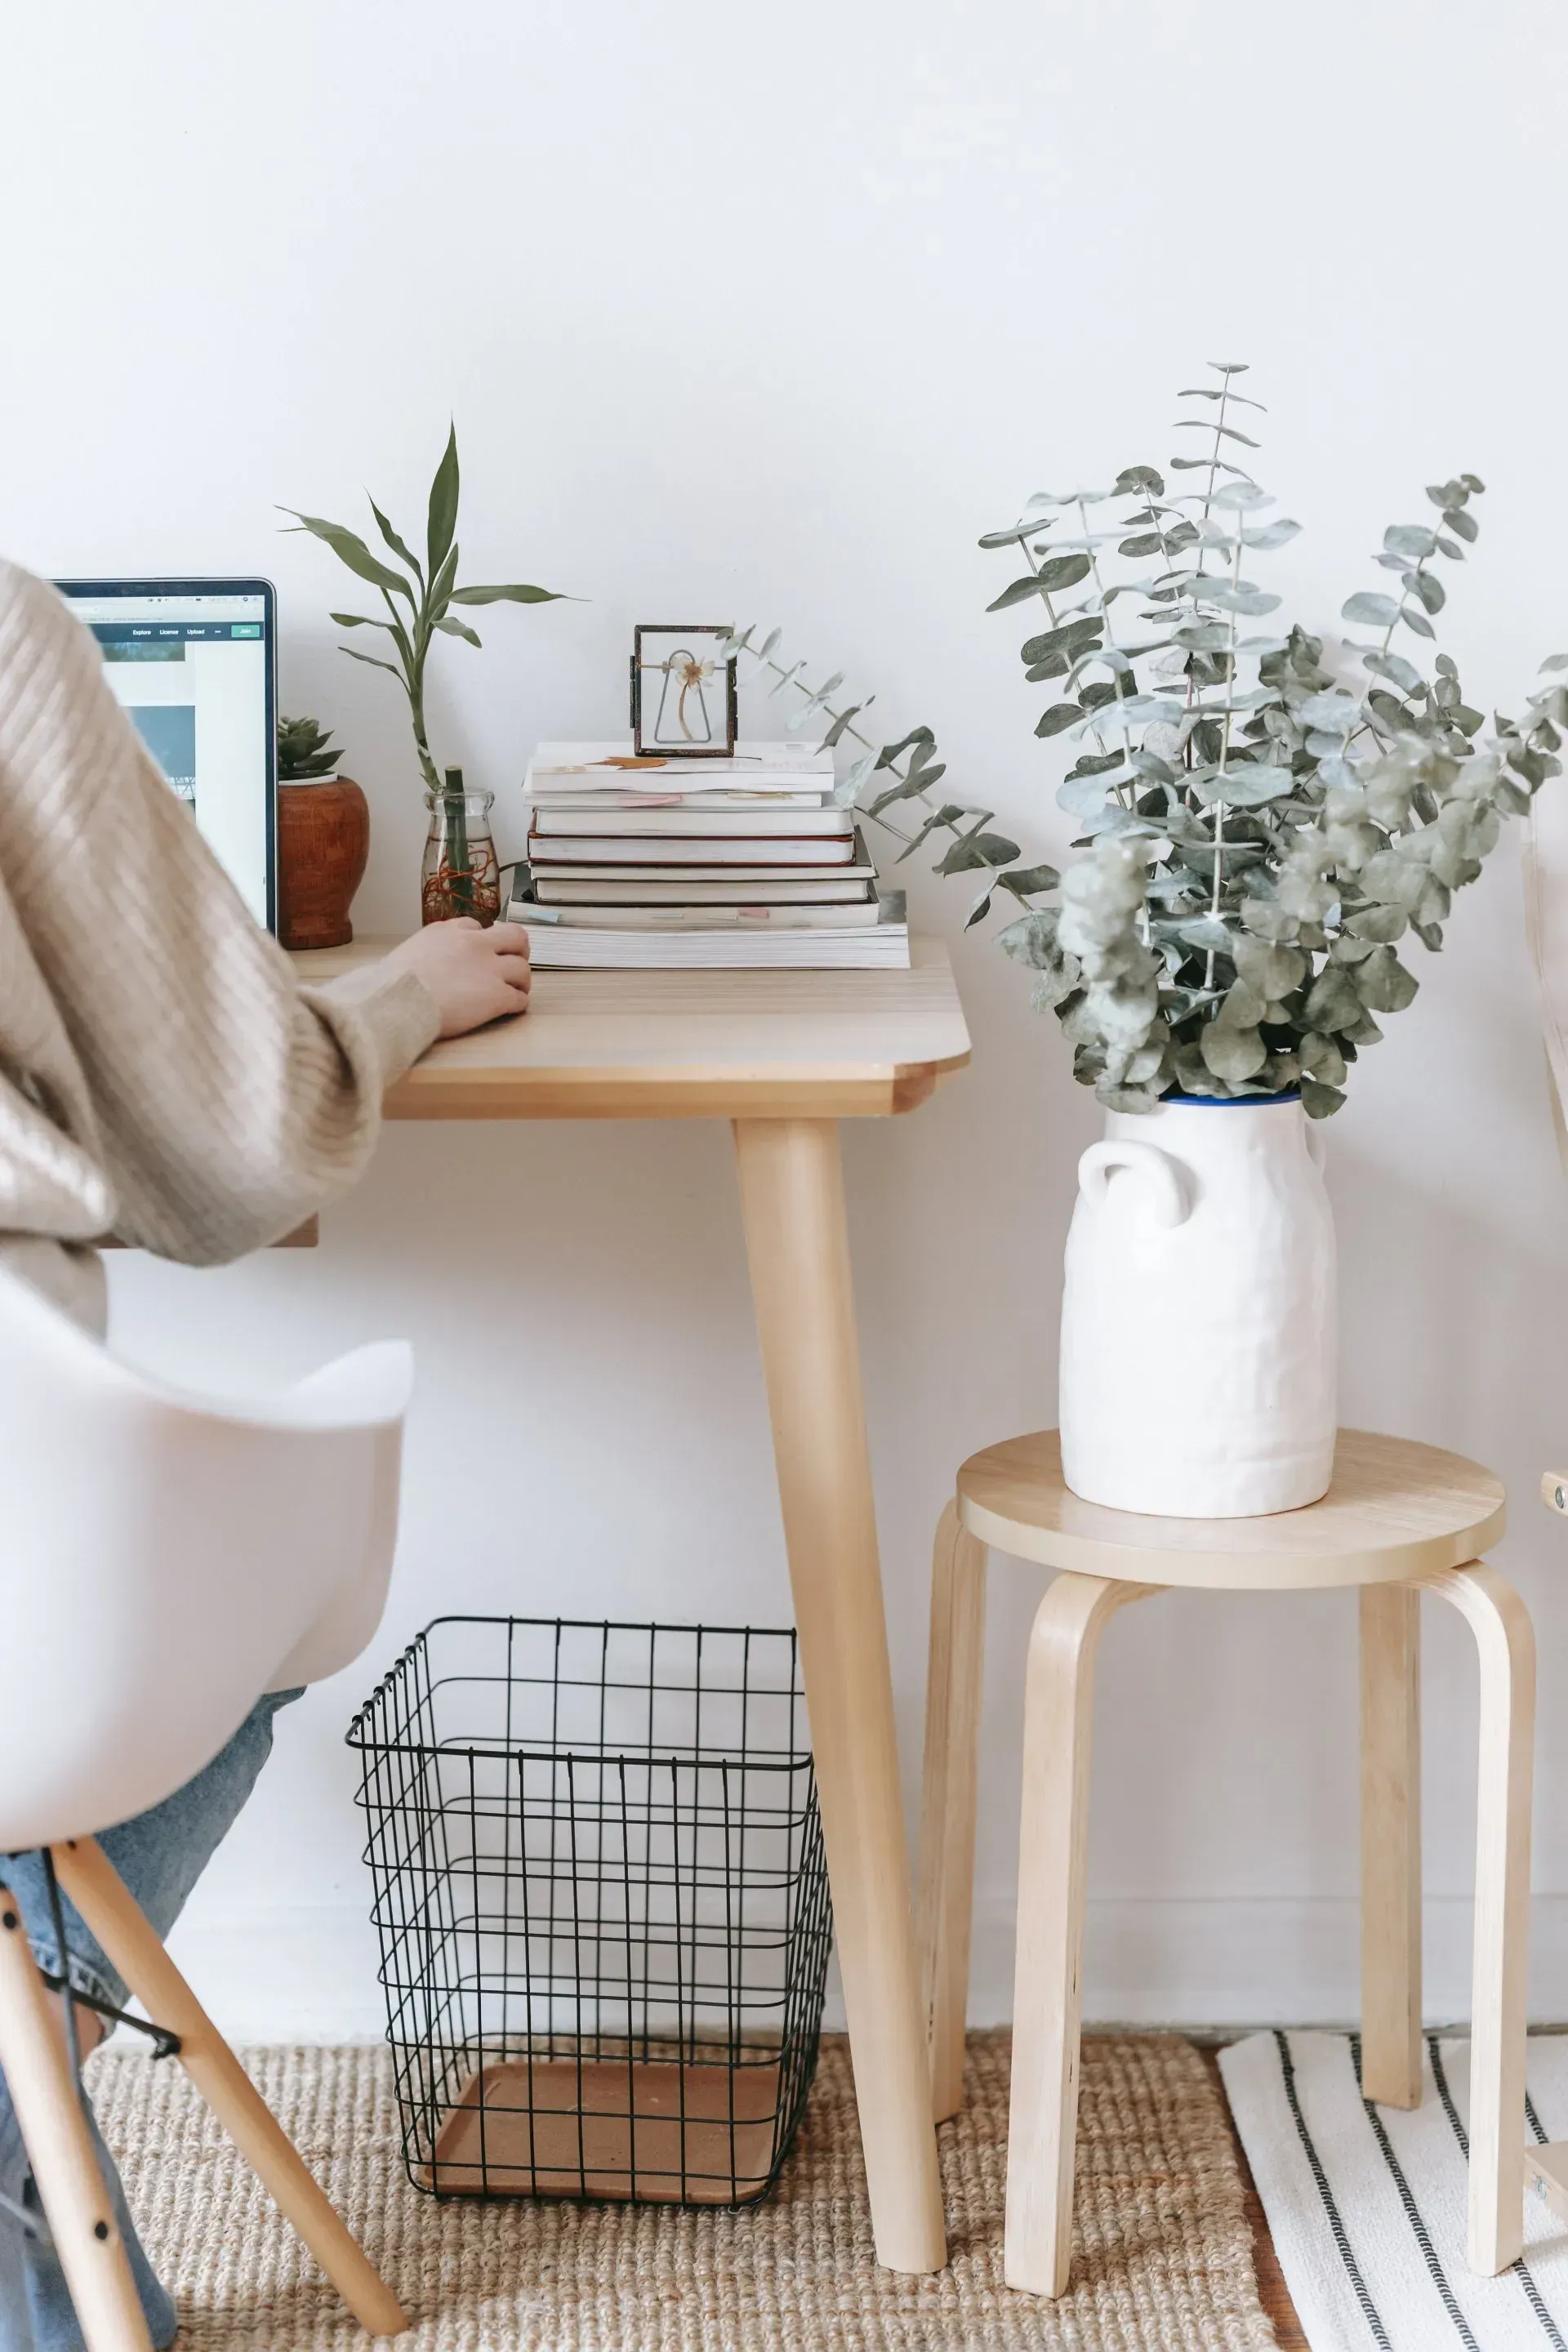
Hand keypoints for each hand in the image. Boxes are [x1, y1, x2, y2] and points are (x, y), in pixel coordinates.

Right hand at [382, 918, 531, 1037]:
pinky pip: (519, 998)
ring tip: (516, 990)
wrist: (398, 1001)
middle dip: (518, 949)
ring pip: (522, 968)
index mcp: (449, 932)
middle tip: (515, 962)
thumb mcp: (410, 951)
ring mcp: (489, 969)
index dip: (482, 940)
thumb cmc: (394, 983)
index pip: (476, 926)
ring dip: (521, 980)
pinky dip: (518, 1003)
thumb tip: (430, 962)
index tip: (482, 951)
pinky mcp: (497, 996)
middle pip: (515, 936)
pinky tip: (512, 1009)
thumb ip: (429, 950)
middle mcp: (474, 944)